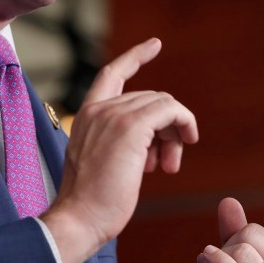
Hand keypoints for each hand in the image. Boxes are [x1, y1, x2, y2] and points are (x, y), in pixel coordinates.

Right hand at [41, 38, 198, 262]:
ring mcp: (113, 116)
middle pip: (148, 97)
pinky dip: (183, 124)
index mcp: (85, 116)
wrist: (80, 218)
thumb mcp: (101, 162)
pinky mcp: (130, 127)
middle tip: (168, 162)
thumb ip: (120, 143)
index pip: (111, 74)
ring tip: (168, 165)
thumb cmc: (91, 202)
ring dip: (174, 133)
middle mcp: (98, 110)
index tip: (154, 45)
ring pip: (162, 103)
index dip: (134, 57)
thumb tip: (153, 144)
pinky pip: (169, 110)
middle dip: (166, 126)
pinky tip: (183, 145)